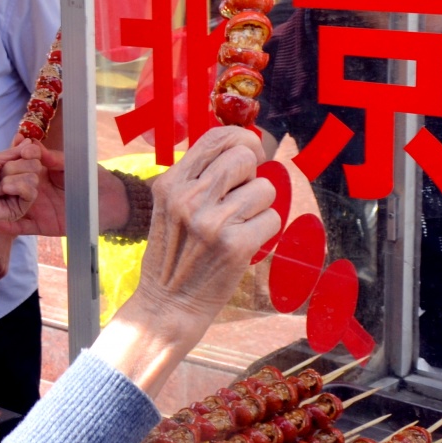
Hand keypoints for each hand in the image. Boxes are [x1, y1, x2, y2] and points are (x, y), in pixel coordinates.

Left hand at [0, 142, 43, 248]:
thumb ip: (13, 153)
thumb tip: (30, 142)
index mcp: (11, 168)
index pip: (32, 157)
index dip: (31, 152)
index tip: (24, 151)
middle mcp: (18, 180)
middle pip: (35, 165)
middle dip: (16, 166)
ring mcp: (20, 195)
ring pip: (33, 178)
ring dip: (12, 178)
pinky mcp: (20, 208)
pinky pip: (31, 192)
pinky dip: (16, 187)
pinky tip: (2, 191)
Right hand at [5, 158, 137, 238]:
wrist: (111, 203)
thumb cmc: (93, 178)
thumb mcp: (73, 164)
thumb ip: (54, 158)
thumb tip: (33, 147)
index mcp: (40, 174)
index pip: (19, 168)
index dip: (8, 163)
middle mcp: (34, 191)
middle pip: (11, 187)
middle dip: (0, 184)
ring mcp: (37, 209)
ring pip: (12, 207)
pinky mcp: (42, 225)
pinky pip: (23, 227)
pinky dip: (10, 227)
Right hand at [116, 125, 279, 354]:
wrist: (167, 305)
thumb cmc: (173, 255)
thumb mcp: (169, 207)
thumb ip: (197, 178)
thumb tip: (245, 149)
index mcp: (170, 184)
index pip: (216, 137)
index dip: (243, 139)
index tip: (251, 153)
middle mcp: (189, 198)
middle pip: (245, 157)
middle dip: (251, 176)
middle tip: (240, 199)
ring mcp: (212, 222)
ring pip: (265, 187)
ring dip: (259, 207)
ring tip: (236, 226)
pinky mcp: (236, 245)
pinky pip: (273, 218)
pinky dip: (264, 231)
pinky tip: (243, 244)